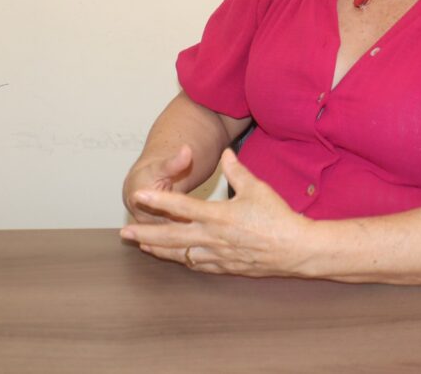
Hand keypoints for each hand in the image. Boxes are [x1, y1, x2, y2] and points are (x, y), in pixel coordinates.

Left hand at [120, 149, 310, 276]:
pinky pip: (197, 264)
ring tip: (142, 246)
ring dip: (159, 250)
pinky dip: (182, 260)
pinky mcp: (225, 267)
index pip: (181, 207)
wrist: (295, 249)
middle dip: (146, 234)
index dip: (158, 201)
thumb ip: (237, 170)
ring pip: (180, 254)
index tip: (139, 196)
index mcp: (219, 215)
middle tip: (125, 233)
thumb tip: (227, 153)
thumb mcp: (257, 188)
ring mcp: (218, 255)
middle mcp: (213, 237)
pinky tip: (175, 257)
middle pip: (171, 236)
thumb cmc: (277, 216)